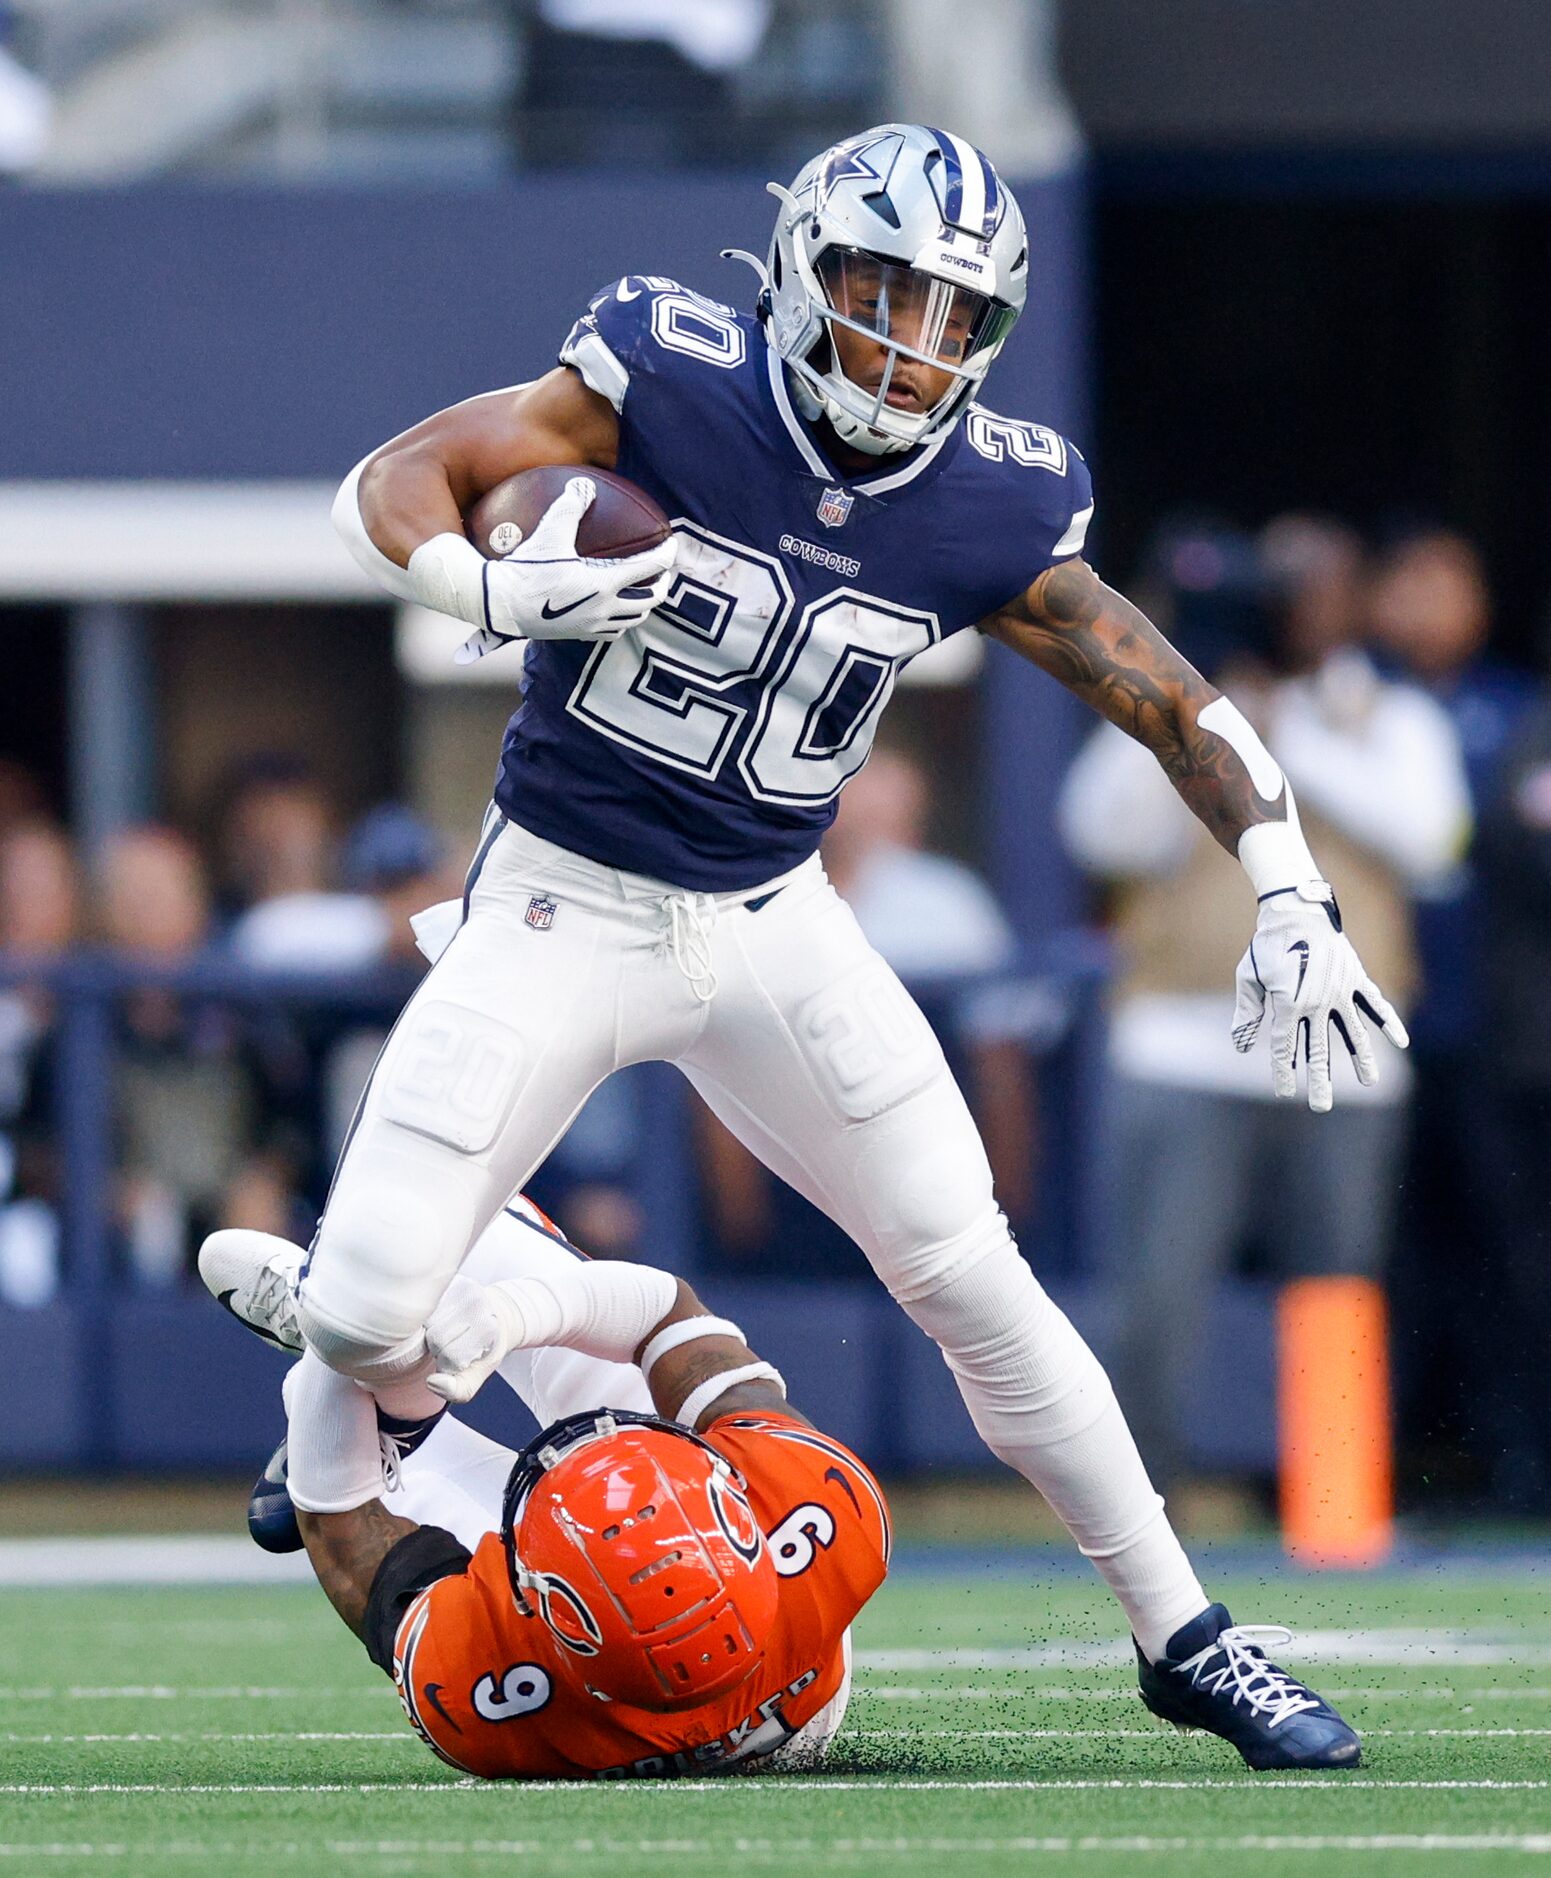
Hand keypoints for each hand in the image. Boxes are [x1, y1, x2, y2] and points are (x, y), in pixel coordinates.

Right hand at [424, 1274, 529, 1404]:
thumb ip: (457, 1390)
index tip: (462, 1356)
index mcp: (488, 1327)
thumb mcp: (475, 1377)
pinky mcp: (449, 1277)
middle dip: (438, 1347)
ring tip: (446, 1329)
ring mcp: (462, 1286)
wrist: (496, 1316)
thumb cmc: (482, 1348)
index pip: (450, 1357)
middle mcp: (477, 1302)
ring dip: (430, 1330)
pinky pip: (423, 1302)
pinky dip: (425, 1313)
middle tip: (452, 1342)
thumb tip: (432, 1382)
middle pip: (435, 1338)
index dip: (449, 1363)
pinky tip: (438, 1314)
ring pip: (425, 1320)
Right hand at [453, 475, 675, 662]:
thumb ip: (570, 506)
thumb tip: (584, 484)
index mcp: (605, 583)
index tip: (671, 544)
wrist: (501, 605)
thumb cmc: (526, 569)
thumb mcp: (549, 532)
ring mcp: (594, 625)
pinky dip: (621, 621)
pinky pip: (612, 632)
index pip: (650, 568)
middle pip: (650, 600)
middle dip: (662, 585)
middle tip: (661, 573)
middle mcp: (605, 608)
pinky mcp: (580, 635)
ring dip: (643, 606)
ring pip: (633, 620)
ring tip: (642, 592)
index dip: (666, 554)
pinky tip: (614, 611)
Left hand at [1230, 881, 1408, 1112]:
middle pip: (1318, 1048)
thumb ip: (1248, 1013)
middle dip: (1318, 1079)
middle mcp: (1316, 1002)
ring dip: (1362, 1058)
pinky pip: (1375, 1004)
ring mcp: (1339, 991)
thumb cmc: (1268, 945)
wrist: (1296, 911)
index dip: (1283, 1069)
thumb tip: (1243, 1047)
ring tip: (1370, 1082)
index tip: (1285, 1092)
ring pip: (1353, 1032)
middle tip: (1321, 1107)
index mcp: (1287, 1003)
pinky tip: (1401, 1042)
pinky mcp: (1356, 978)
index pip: (1284, 1045)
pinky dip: (1388, 1022)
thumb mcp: (1249, 977)